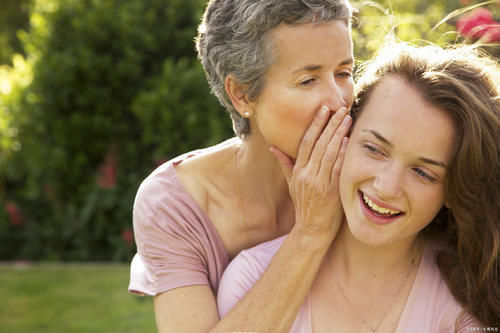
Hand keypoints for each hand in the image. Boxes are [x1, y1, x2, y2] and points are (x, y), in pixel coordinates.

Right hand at [270, 105, 350, 238]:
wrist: (312, 229)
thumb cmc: (304, 206)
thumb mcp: (292, 185)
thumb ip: (285, 164)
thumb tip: (274, 147)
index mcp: (298, 171)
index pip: (306, 142)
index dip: (315, 124)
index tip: (324, 110)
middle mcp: (307, 175)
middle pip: (319, 144)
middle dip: (330, 124)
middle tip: (340, 108)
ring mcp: (319, 183)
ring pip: (329, 153)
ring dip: (339, 134)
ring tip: (347, 118)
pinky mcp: (331, 191)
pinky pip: (337, 168)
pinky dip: (343, 153)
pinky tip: (349, 141)